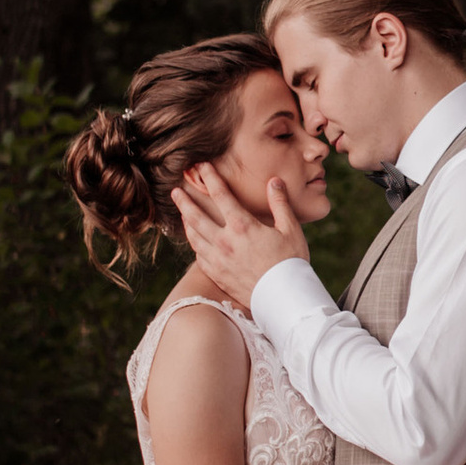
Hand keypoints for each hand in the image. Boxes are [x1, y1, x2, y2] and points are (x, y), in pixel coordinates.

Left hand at [172, 163, 310, 305]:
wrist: (283, 299)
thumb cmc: (291, 262)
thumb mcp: (290, 229)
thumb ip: (280, 203)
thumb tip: (274, 181)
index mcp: (242, 226)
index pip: (220, 195)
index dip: (209, 177)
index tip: (201, 165)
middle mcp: (225, 241)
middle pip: (196, 216)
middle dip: (184, 201)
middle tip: (175, 190)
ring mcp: (218, 259)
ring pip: (194, 236)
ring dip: (185, 222)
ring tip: (181, 213)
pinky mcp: (217, 274)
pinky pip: (199, 256)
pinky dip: (194, 244)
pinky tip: (194, 240)